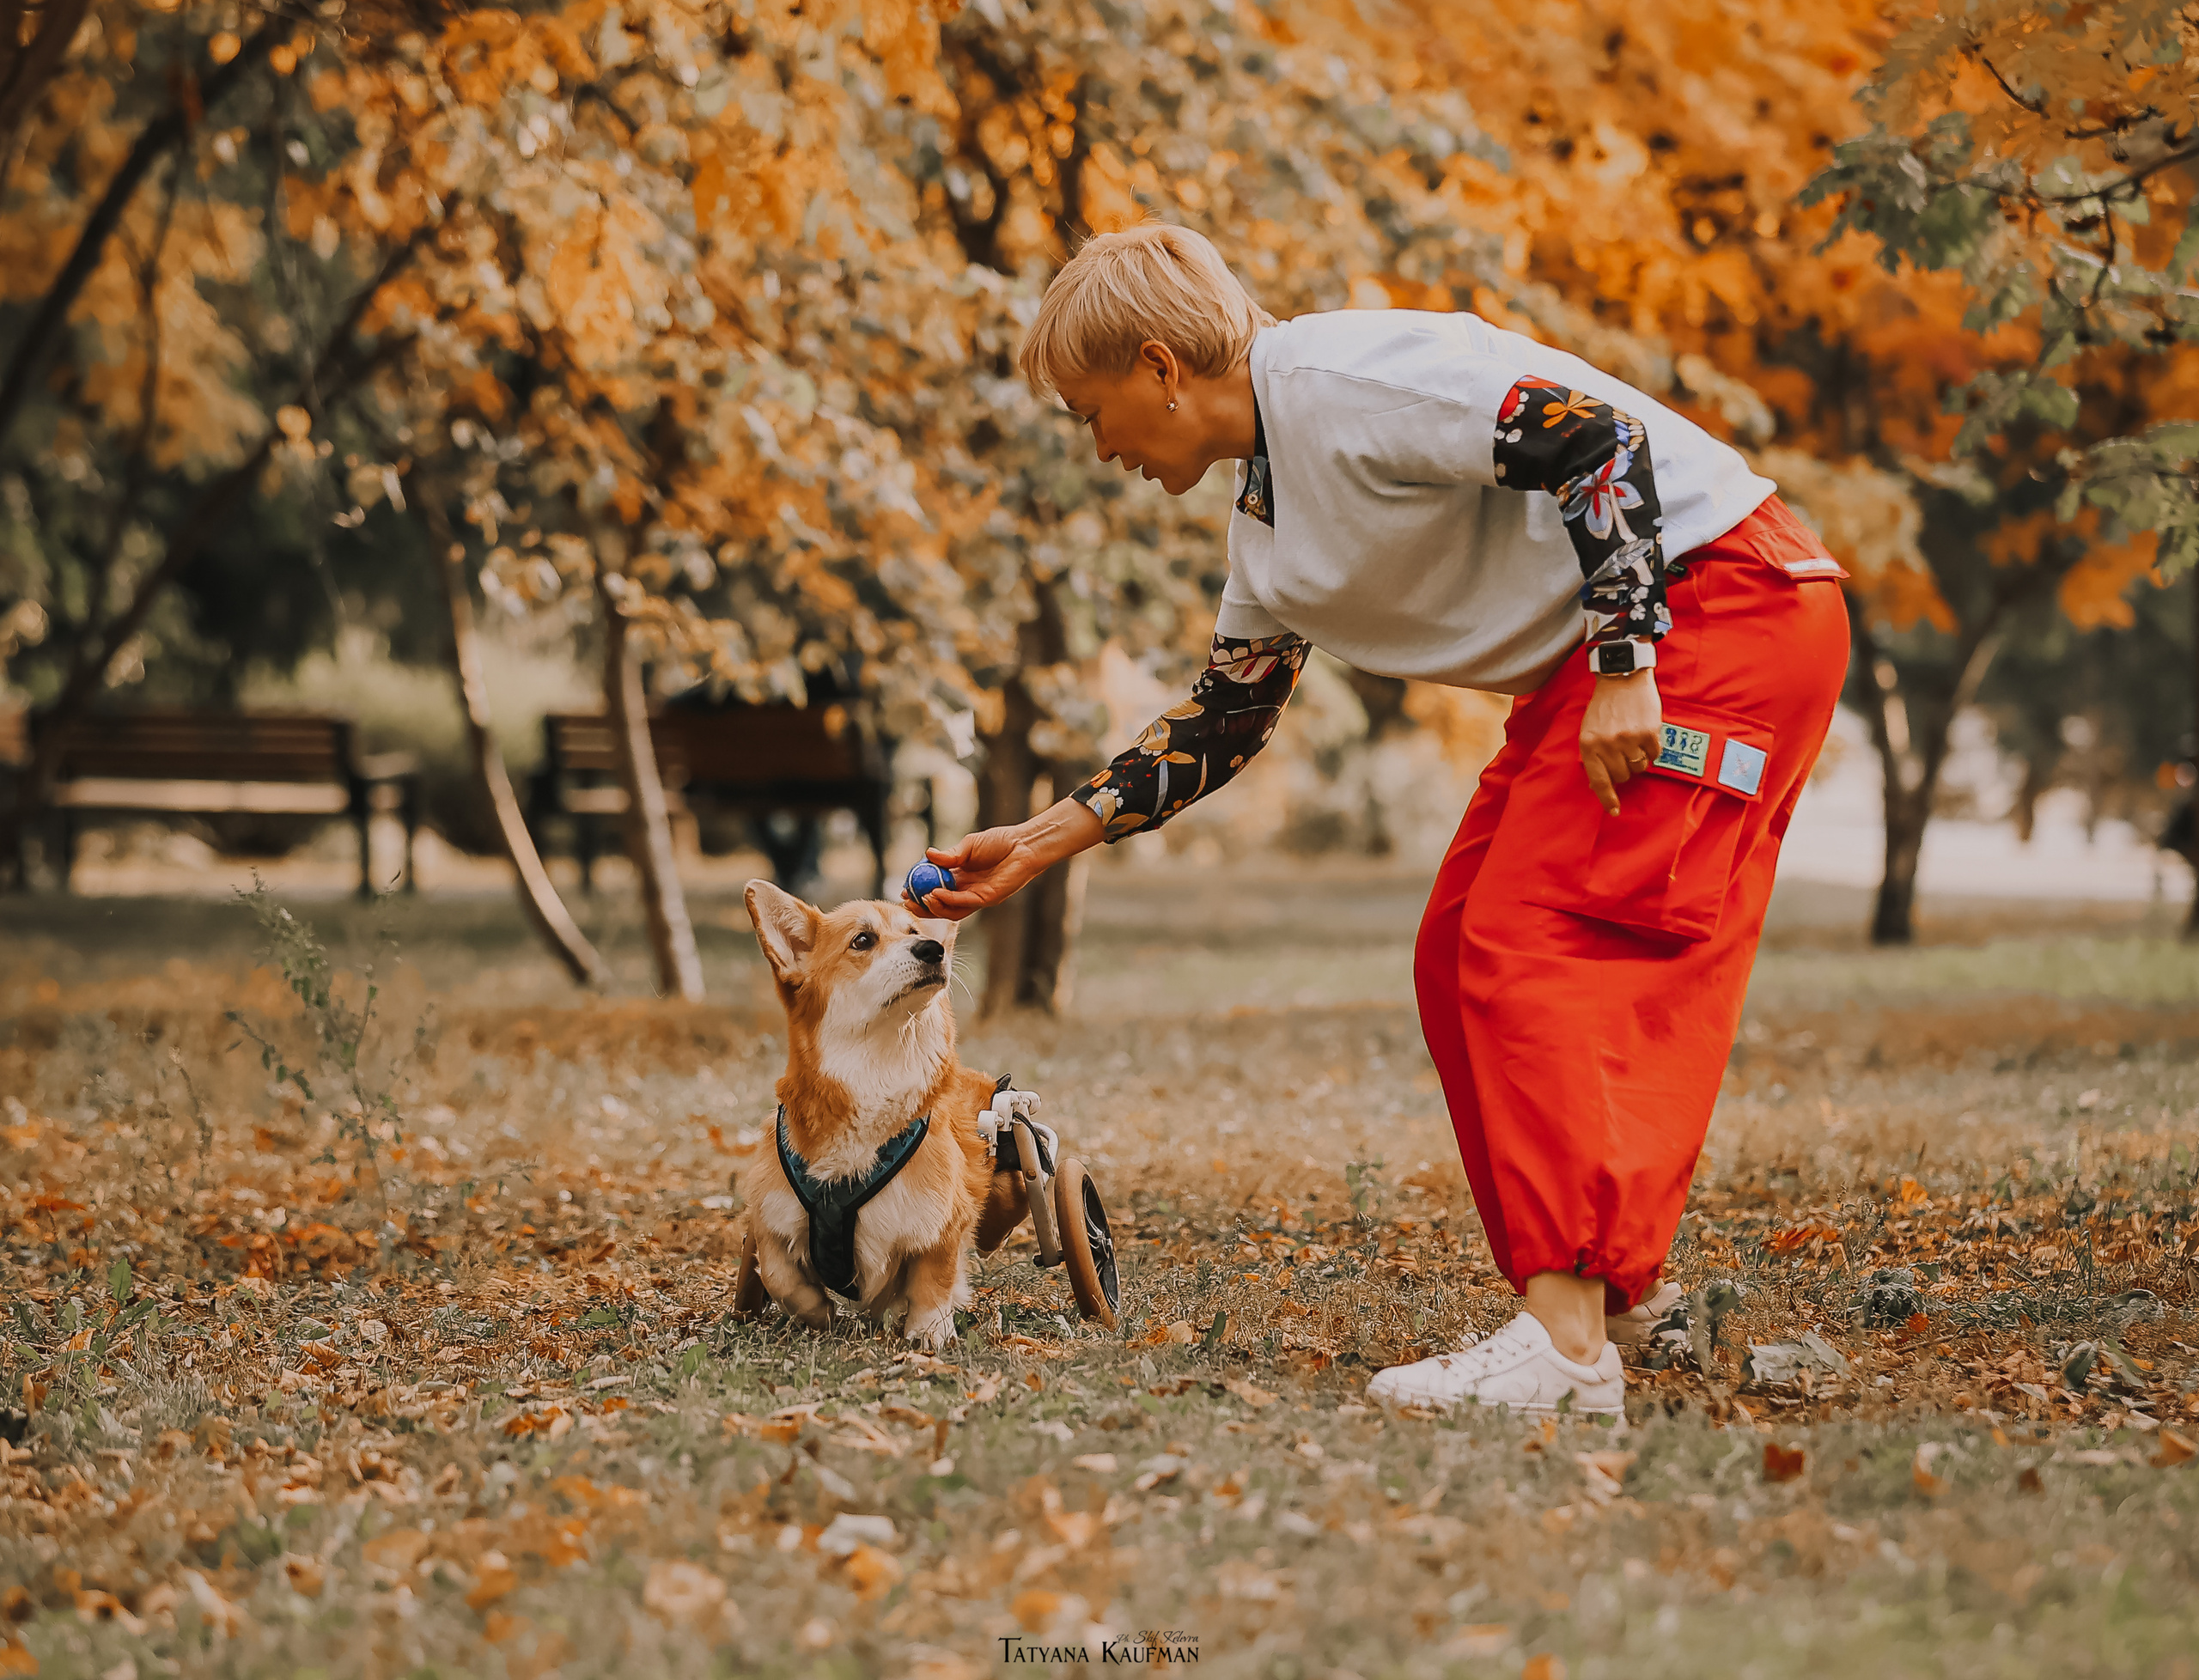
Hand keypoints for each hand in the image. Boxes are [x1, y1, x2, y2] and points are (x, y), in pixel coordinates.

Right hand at [900, 798, 1104, 920]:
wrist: (1023, 845)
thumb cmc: (999, 842)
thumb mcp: (968, 845)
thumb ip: (949, 855)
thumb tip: (927, 855)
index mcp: (959, 875)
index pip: (935, 887)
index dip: (919, 890)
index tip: (904, 888)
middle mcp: (966, 889)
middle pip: (940, 903)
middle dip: (922, 904)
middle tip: (907, 900)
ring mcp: (976, 896)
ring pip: (950, 909)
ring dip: (933, 906)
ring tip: (920, 897)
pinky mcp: (986, 899)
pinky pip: (963, 904)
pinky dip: (947, 901)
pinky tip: (935, 894)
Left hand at [1579, 666, 1662, 815]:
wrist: (1622, 677)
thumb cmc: (1604, 707)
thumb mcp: (1588, 731)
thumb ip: (1593, 757)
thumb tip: (1596, 785)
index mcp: (1589, 745)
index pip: (1599, 780)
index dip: (1607, 798)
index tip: (1614, 811)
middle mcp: (1608, 744)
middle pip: (1622, 776)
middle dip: (1624, 769)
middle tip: (1623, 753)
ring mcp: (1629, 739)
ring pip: (1639, 767)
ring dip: (1638, 759)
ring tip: (1633, 741)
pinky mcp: (1648, 733)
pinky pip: (1654, 755)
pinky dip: (1651, 749)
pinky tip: (1645, 734)